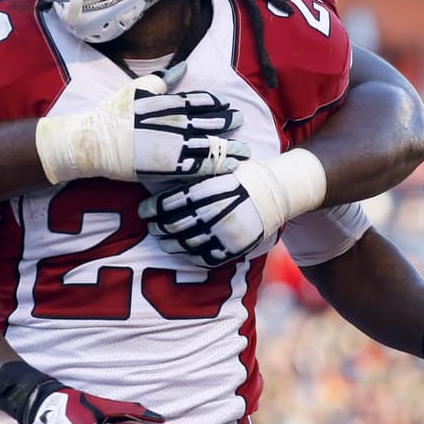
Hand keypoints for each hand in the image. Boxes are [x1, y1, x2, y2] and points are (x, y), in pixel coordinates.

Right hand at [35, 62, 248, 183]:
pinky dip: (217, 166)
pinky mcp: (170, 167)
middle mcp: (175, 124)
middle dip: (228, 122)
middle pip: (211, 123)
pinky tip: (230, 167)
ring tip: (244, 150)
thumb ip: (163, 79)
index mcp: (169, 104)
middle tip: (240, 122)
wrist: (96, 142)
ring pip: (210, 146)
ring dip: (229, 147)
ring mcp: (174, 147)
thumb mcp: (138, 89)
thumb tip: (184, 67)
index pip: (201, 102)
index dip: (217, 104)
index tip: (228, 106)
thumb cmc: (114, 114)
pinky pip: (200, 167)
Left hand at [139, 149, 326, 267]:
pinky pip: (204, 258)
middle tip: (150, 224)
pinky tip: (181, 250)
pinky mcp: (234, 249)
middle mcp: (216, 213)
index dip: (153, 209)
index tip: (144, 209)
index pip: (171, 203)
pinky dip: (188, 255)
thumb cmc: (245, 174)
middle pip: (175, 225)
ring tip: (161, 238)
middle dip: (158, 226)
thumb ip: (195, 173)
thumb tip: (164, 171)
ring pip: (186, 244)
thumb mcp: (221, 165)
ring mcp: (225, 234)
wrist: (279, 193)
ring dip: (168, 243)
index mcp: (210, 190)